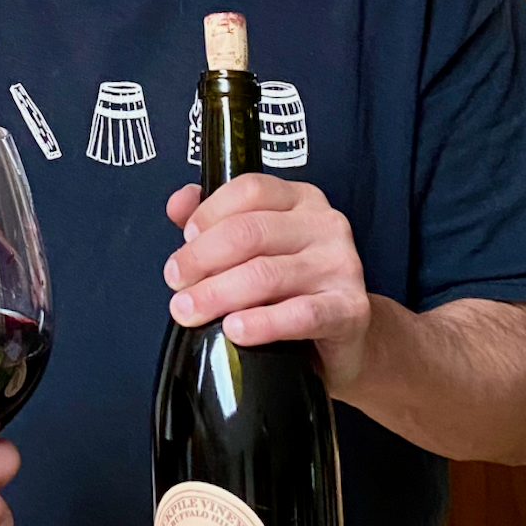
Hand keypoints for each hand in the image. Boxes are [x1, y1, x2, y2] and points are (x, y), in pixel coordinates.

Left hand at [164, 176, 371, 394]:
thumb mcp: (255, 247)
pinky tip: (234, 331)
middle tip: (176, 283)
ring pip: (266, 274)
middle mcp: (325, 224)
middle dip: (202, 259)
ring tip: (189, 310)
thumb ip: (215, 220)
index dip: (209, 213)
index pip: (250, 190)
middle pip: (251, 232)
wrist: (344, 335)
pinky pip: (300, 314)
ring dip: (218, 294)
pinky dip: (262, 323)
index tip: (184, 240)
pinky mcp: (349, 309)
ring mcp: (341, 265)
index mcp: (300, 199)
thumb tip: (177, 204)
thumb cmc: (292, 286)